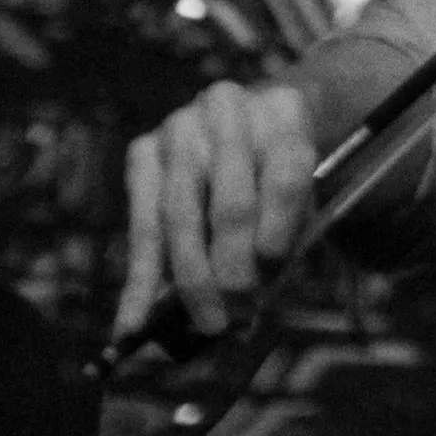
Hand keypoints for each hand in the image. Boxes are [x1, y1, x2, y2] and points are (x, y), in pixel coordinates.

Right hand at [117, 75, 320, 340]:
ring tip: (203, 325)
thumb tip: (248, 308)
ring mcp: (179, 127)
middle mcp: (228, 111)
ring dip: (190, 279)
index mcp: (285, 110)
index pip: (286, 170)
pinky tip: (133, 324)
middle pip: (230, 200)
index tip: (272, 267)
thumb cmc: (280, 177)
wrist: (248, 126)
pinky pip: (142, 226)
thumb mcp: (302, 197)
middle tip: (235, 317)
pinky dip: (140, 281)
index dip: (281, 222)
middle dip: (231, 267)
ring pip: (180, 216)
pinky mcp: (141, 151)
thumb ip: (285, 241)